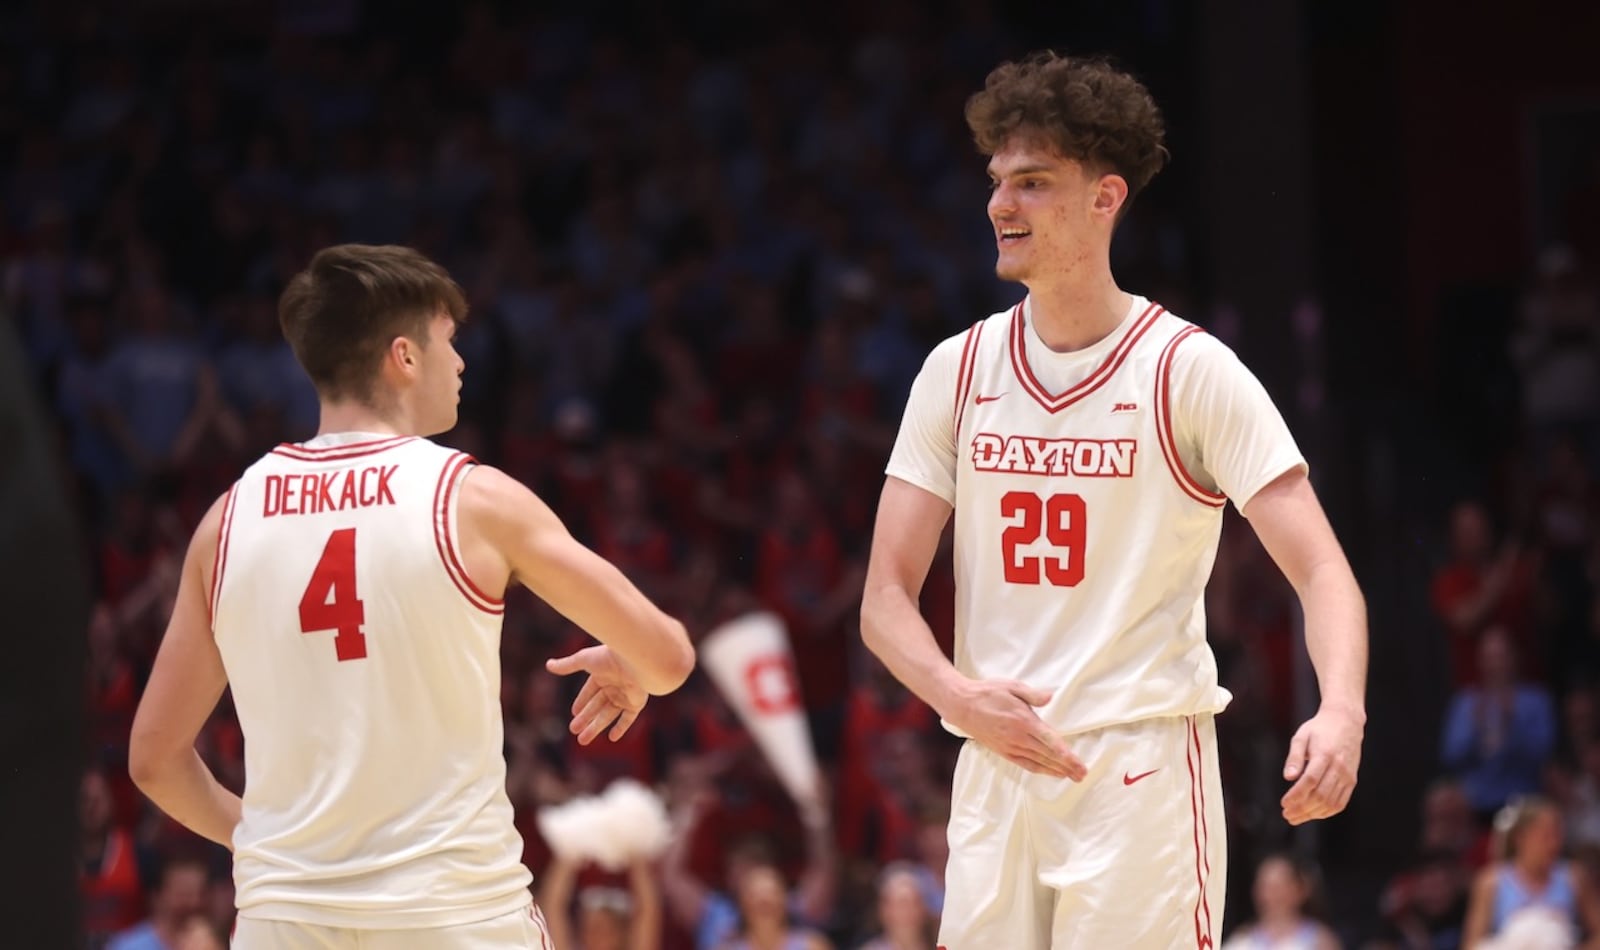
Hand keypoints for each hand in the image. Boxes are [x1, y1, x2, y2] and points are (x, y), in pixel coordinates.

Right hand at [546, 646, 648, 745]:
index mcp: (603, 674)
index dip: (582, 702)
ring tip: (582, 740)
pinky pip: (628, 718)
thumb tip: (548, 665)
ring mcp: (625, 695)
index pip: (590, 691)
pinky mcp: (636, 702)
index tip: (573, 713)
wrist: (635, 660)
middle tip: (573, 731)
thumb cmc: (608, 657)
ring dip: (596, 727)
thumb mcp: (583, 660)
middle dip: (585, 718)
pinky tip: (612, 738)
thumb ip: (567, 665)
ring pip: (608, 715)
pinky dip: (621, 727)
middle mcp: (614, 685)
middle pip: (597, 706)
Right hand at [943, 677, 1086, 779]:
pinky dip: (1040, 770)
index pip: (1049, 740)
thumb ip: (1033, 694)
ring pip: (1038, 762)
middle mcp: (1018, 737)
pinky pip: (1025, 763)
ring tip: (1072, 776)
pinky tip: (1051, 772)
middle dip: (1066, 766)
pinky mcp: (1004, 751)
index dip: (1065, 753)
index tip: (1077, 762)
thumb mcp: (1012, 686)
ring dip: (1056, 770)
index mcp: (1023, 720)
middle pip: (1047, 755)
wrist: (962, 705)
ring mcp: (1010, 746)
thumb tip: (1051, 696)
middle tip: (1082, 774)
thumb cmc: (988, 693)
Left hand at [1281, 705, 1363, 824]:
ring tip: (1296, 817)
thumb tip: (1288, 777)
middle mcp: (1338, 767)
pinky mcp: (1352, 781)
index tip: (1284, 803)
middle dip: (1302, 809)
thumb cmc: (1320, 729)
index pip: (1310, 781)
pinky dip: (1327, 812)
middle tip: (1287, 815)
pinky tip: (1314, 814)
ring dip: (1313, 814)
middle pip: (1320, 795)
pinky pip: (1341, 802)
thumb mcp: (1301, 736)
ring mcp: (1347, 775)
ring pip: (1331, 802)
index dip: (1296, 795)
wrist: (1346, 722)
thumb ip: (1294, 757)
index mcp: (1324, 755)